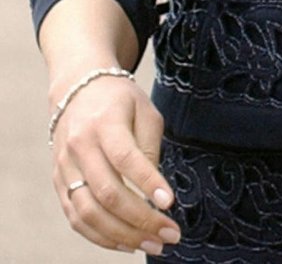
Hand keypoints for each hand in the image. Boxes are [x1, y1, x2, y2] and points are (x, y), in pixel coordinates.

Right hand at [51, 74, 179, 254]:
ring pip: (89, 213)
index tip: (170, 203)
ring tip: (153, 244)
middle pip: (107, 193)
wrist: (77, 88)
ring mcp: (65, 167)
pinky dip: (101, 237)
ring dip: (122, 236)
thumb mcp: (144, 110)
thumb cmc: (120, 100)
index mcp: (104, 123)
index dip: (147, 183)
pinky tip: (127, 243)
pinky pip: (76, 218)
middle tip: (170, 235)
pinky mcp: (58, 183)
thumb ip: (150, 147)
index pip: (125, 158)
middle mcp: (80, 147)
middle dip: (141, 220)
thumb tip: (157, 193)